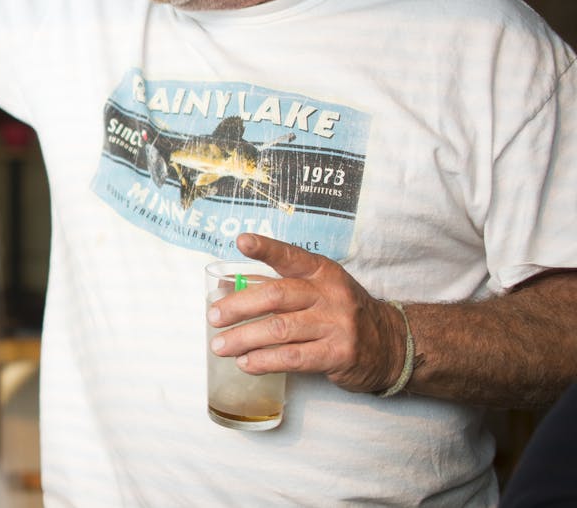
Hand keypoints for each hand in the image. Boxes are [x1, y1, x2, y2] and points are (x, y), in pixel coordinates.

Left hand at [208, 233, 406, 393]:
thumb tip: (227, 289)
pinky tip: (246, 363)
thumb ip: (277, 287)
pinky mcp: (338, 354)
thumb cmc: (341, 314)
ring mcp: (336, 325)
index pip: (291, 256)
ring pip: (279, 329)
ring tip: (220, 346)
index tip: (242, 241)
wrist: (391, 345)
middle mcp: (329, 294)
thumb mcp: (318, 290)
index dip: (266, 248)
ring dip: (244, 338)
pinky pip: (293, 357)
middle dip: (238, 307)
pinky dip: (264, 361)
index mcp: (322, 272)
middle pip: (276, 295)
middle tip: (213, 318)